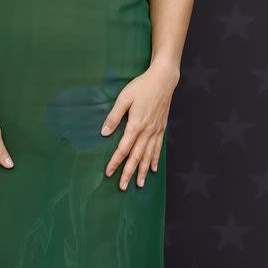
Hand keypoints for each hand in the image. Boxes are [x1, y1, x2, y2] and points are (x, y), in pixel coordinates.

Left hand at [100, 59, 179, 189]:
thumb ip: (114, 116)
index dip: (115, 162)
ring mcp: (156, 131)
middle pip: (136, 157)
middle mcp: (147, 131)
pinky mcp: (161, 128)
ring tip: (138, 184)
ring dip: (142, 171)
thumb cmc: (142, 86)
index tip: (108, 172)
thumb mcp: (124, 98)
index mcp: (136, 125)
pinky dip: (155, 160)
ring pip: (148, 156)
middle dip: (128, 172)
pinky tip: (152, 169)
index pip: (123, 148)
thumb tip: (104, 132)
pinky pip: (158, 148)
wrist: (163, 80)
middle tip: (122, 187)